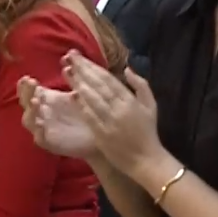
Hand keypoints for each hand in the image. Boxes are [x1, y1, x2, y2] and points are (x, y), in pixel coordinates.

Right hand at [17, 76, 97, 158]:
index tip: (27, 78)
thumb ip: (74, 76)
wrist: (100, 134)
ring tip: (35, 101)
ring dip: (30, 110)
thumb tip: (71, 55)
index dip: (24, 85)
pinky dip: (38, 130)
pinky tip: (42, 124)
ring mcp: (43, 128)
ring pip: (28, 120)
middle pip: (25, 102)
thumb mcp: (80, 90)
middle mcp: (40, 113)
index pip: (28, 91)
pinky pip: (40, 138)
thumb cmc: (87, 111)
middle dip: (26, 92)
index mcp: (45, 100)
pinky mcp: (50, 142)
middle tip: (32, 83)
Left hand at [63, 51, 164, 179]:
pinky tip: (72, 96)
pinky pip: (91, 117)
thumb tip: (127, 68)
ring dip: (78, 84)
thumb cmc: (147, 131)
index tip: (79, 57)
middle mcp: (120, 108)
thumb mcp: (150, 106)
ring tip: (67, 71)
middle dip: (82, 69)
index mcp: (130, 100)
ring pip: (93, 98)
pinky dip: (82, 106)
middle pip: (98, 85)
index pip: (108, 79)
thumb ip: (141, 85)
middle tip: (69, 56)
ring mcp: (111, 121)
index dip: (92, 66)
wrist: (146, 159)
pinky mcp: (103, 134)